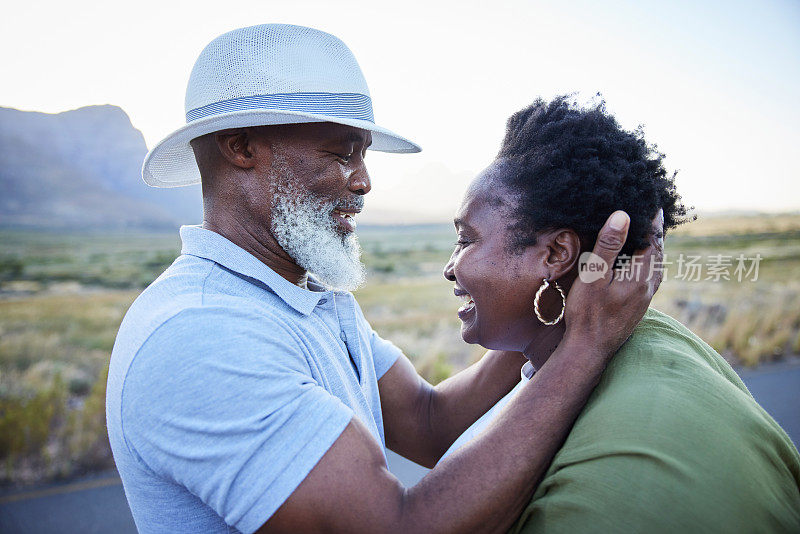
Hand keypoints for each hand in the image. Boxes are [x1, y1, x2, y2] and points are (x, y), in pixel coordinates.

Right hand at [562, 210, 663, 357]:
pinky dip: (648, 266)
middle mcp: (648, 288)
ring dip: (654, 252)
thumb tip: (623, 215)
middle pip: (658, 255)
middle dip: (656, 235)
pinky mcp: (637, 309)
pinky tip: (638, 268)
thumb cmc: (587, 313)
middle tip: (653, 217)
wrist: (589, 350)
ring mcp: (644, 300)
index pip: (653, 242)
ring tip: (648, 238)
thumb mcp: (594, 275)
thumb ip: (609, 245)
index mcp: (640, 277)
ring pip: (656, 269)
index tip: (654, 205)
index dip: (652, 222)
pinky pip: (649, 280)